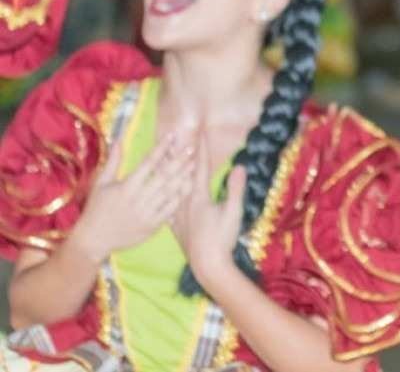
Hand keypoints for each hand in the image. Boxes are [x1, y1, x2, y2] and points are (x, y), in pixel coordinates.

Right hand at [72, 133, 193, 261]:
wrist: (93, 240)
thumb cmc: (96, 209)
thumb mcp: (101, 184)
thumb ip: (113, 162)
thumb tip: (118, 139)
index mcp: (125, 187)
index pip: (147, 163)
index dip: (161, 148)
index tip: (172, 136)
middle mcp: (138, 199)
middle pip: (163, 176)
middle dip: (178, 161)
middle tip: (191, 149)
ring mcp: (146, 213)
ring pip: (169, 192)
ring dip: (183, 177)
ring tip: (194, 165)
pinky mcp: (152, 226)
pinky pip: (170, 210)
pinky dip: (179, 198)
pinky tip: (188, 187)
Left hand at [172, 132, 245, 288]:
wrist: (208, 266)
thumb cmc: (222, 239)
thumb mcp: (233, 212)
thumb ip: (235, 189)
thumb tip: (239, 166)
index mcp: (198, 198)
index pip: (199, 169)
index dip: (200, 151)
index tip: (198, 133)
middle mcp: (184, 204)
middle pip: (180, 176)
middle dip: (179, 157)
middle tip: (175, 140)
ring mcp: (178, 217)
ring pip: (170, 190)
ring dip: (169, 174)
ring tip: (164, 162)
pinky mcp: (176, 228)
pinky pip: (167, 206)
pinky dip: (165, 195)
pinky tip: (160, 194)